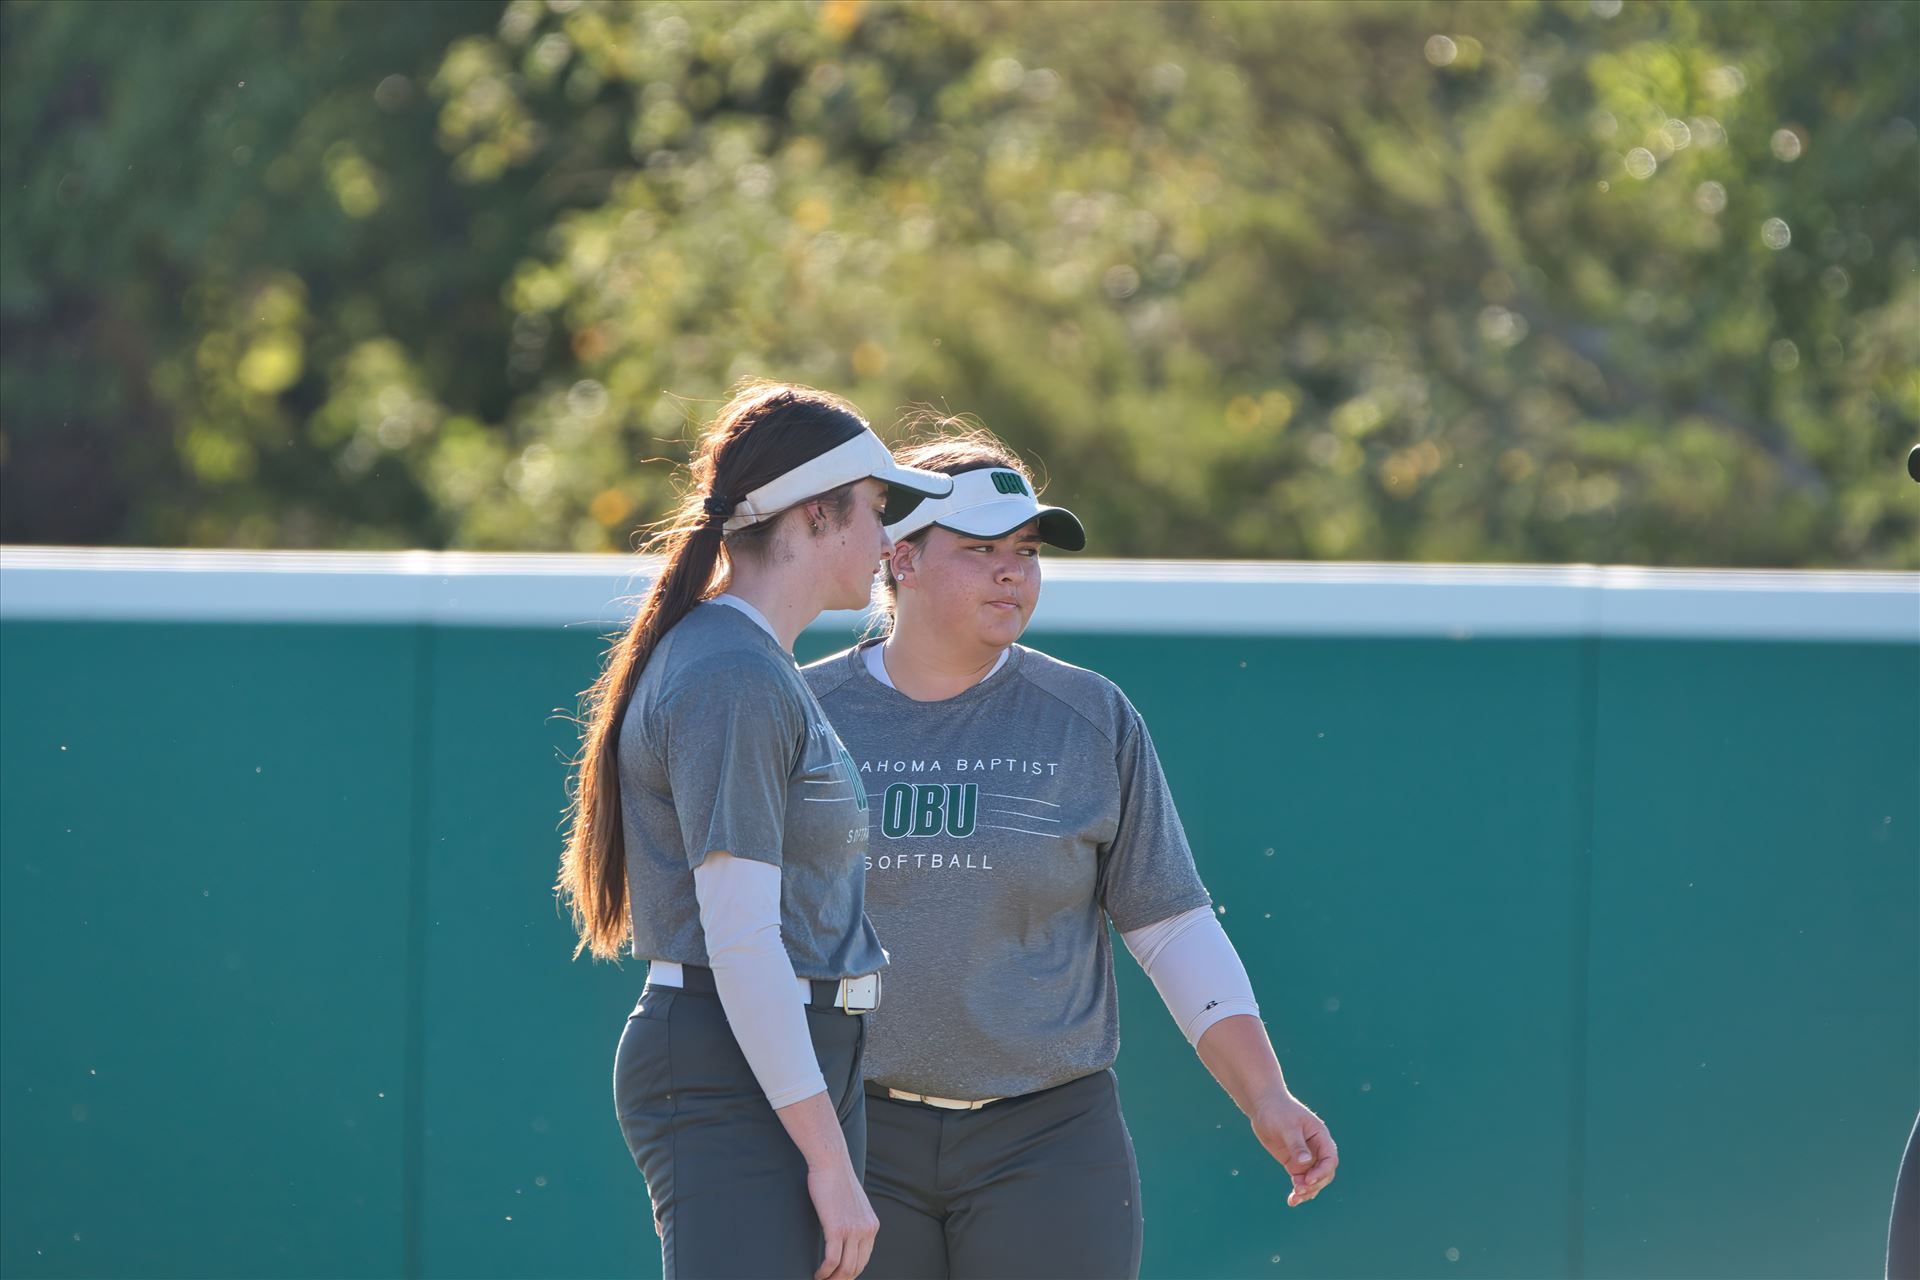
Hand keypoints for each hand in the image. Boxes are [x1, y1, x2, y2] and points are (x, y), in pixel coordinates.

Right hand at [807, 1155, 879, 1279]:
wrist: (831, 1162)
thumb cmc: (837, 1180)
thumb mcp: (853, 1203)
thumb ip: (854, 1219)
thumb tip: (845, 1233)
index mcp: (872, 1225)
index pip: (864, 1259)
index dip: (851, 1272)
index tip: (838, 1277)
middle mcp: (866, 1230)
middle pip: (856, 1267)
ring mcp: (853, 1230)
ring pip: (845, 1268)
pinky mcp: (837, 1229)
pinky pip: (832, 1261)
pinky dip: (824, 1272)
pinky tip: (817, 1274)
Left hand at [1251, 1092, 1337, 1205]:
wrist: (1263, 1106)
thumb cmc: (1277, 1111)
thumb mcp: (1287, 1127)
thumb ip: (1296, 1145)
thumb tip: (1305, 1162)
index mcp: (1320, 1137)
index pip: (1329, 1159)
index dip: (1322, 1172)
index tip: (1308, 1179)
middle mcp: (1316, 1149)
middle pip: (1324, 1173)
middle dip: (1314, 1184)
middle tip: (1298, 1189)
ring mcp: (1306, 1158)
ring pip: (1313, 1180)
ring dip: (1307, 1191)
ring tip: (1295, 1198)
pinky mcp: (1294, 1163)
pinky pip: (1301, 1180)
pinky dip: (1298, 1191)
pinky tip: (1292, 1200)